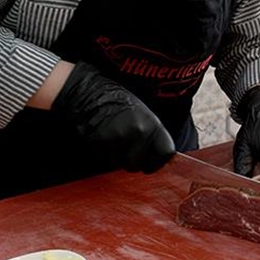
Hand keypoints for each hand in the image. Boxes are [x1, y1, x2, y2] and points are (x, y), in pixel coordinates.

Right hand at [51, 61, 174, 172]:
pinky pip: (106, 160)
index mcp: (153, 123)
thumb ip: (151, 136)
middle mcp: (140, 131)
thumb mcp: (143, 116)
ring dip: (116, 159)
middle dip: (132, 161)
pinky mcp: (104, 142)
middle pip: (140, 164)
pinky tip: (103, 140)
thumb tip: (158, 159)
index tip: (150, 162)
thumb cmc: (118, 106)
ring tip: (113, 141)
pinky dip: (104, 154)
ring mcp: (122, 137)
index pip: (167, 152)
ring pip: (122, 165)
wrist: (92, 95)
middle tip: (124, 148)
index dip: (158, 161)